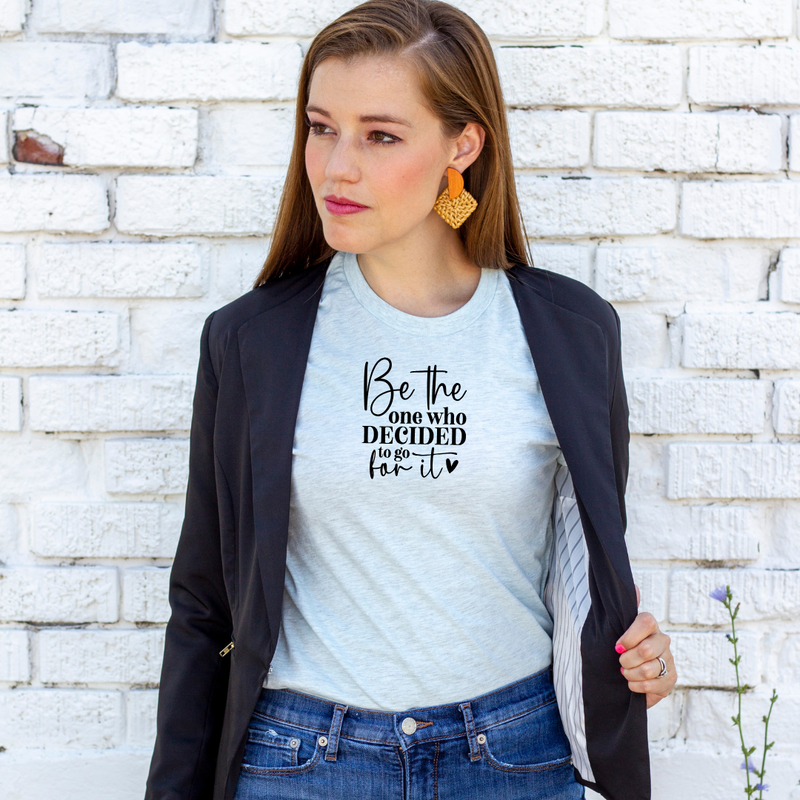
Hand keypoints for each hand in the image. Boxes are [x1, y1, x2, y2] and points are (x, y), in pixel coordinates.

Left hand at [616, 584, 676, 708]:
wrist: (625, 674)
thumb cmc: (619, 649)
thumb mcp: (615, 629)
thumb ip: (623, 610)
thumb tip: (634, 587)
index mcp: (649, 625)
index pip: (646, 621)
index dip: (629, 637)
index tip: (617, 647)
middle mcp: (662, 640)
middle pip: (646, 649)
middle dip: (626, 660)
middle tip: (620, 663)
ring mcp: (669, 659)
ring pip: (648, 669)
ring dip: (630, 675)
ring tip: (626, 673)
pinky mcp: (671, 678)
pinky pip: (653, 686)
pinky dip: (637, 687)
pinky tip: (633, 684)